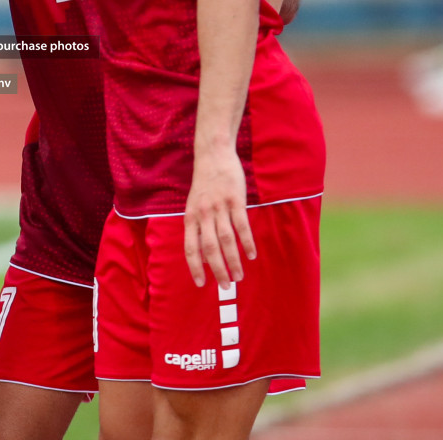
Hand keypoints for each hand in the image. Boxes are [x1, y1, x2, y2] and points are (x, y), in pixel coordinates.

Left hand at [183, 146, 255, 287]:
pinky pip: (241, 225)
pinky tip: (252, 255)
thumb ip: (198, 226)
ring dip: (233, 260)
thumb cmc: (204, 184)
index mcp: (190, 217)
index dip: (195, 267)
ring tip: (240, 275)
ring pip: (226, 240)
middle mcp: (203, 214)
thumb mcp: (193, 205)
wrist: (213, 155)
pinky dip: (247, 242)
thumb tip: (202, 254)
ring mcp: (219, 207)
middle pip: (210, 248)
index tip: (201, 284)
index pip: (191, 248)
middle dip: (218, 270)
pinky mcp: (235, 200)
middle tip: (225, 286)